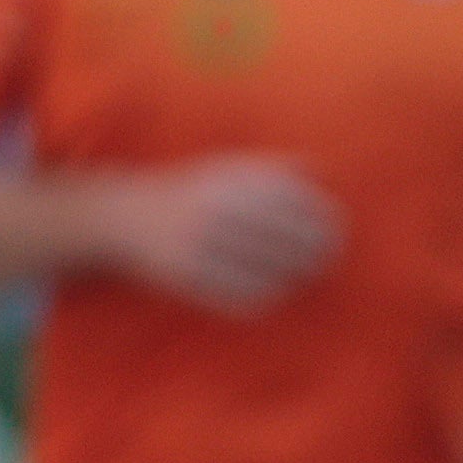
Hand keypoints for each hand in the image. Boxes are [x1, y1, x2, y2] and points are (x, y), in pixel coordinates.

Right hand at [93, 157, 345, 313]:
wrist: (127, 217)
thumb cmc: (190, 191)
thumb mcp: (226, 168)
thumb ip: (272, 166)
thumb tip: (321, 168)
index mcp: (228, 182)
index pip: (292, 201)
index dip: (321, 218)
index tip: (335, 229)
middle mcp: (215, 210)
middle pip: (283, 238)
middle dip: (313, 251)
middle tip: (326, 260)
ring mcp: (200, 245)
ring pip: (264, 269)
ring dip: (292, 277)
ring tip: (303, 278)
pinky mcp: (188, 276)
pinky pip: (238, 293)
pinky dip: (264, 295)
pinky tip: (275, 293)